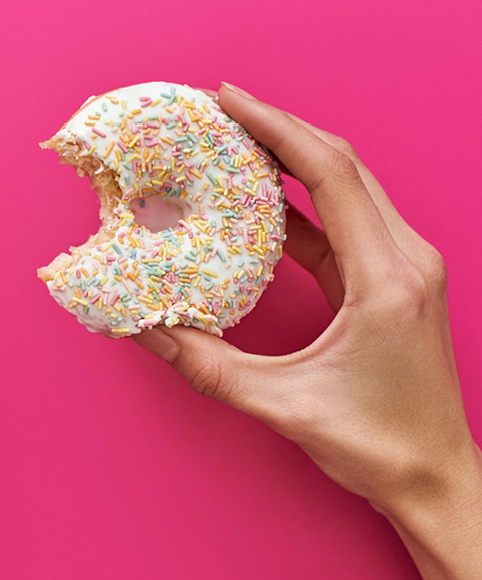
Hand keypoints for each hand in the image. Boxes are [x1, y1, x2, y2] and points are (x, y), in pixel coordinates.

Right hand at [133, 84, 481, 579]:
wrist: (434, 479)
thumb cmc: (376, 445)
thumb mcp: (280, 404)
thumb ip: (205, 364)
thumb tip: (144, 327)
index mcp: (386, 277)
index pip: (330, 174)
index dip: (276, 129)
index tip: (228, 100)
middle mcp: (405, 258)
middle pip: (342, 164)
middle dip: (279, 129)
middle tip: (221, 110)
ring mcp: (404, 267)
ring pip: (347, 185)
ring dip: (292, 159)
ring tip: (236, 142)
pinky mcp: (392, 281)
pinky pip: (343, 222)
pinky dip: (301, 202)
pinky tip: (260, 200)